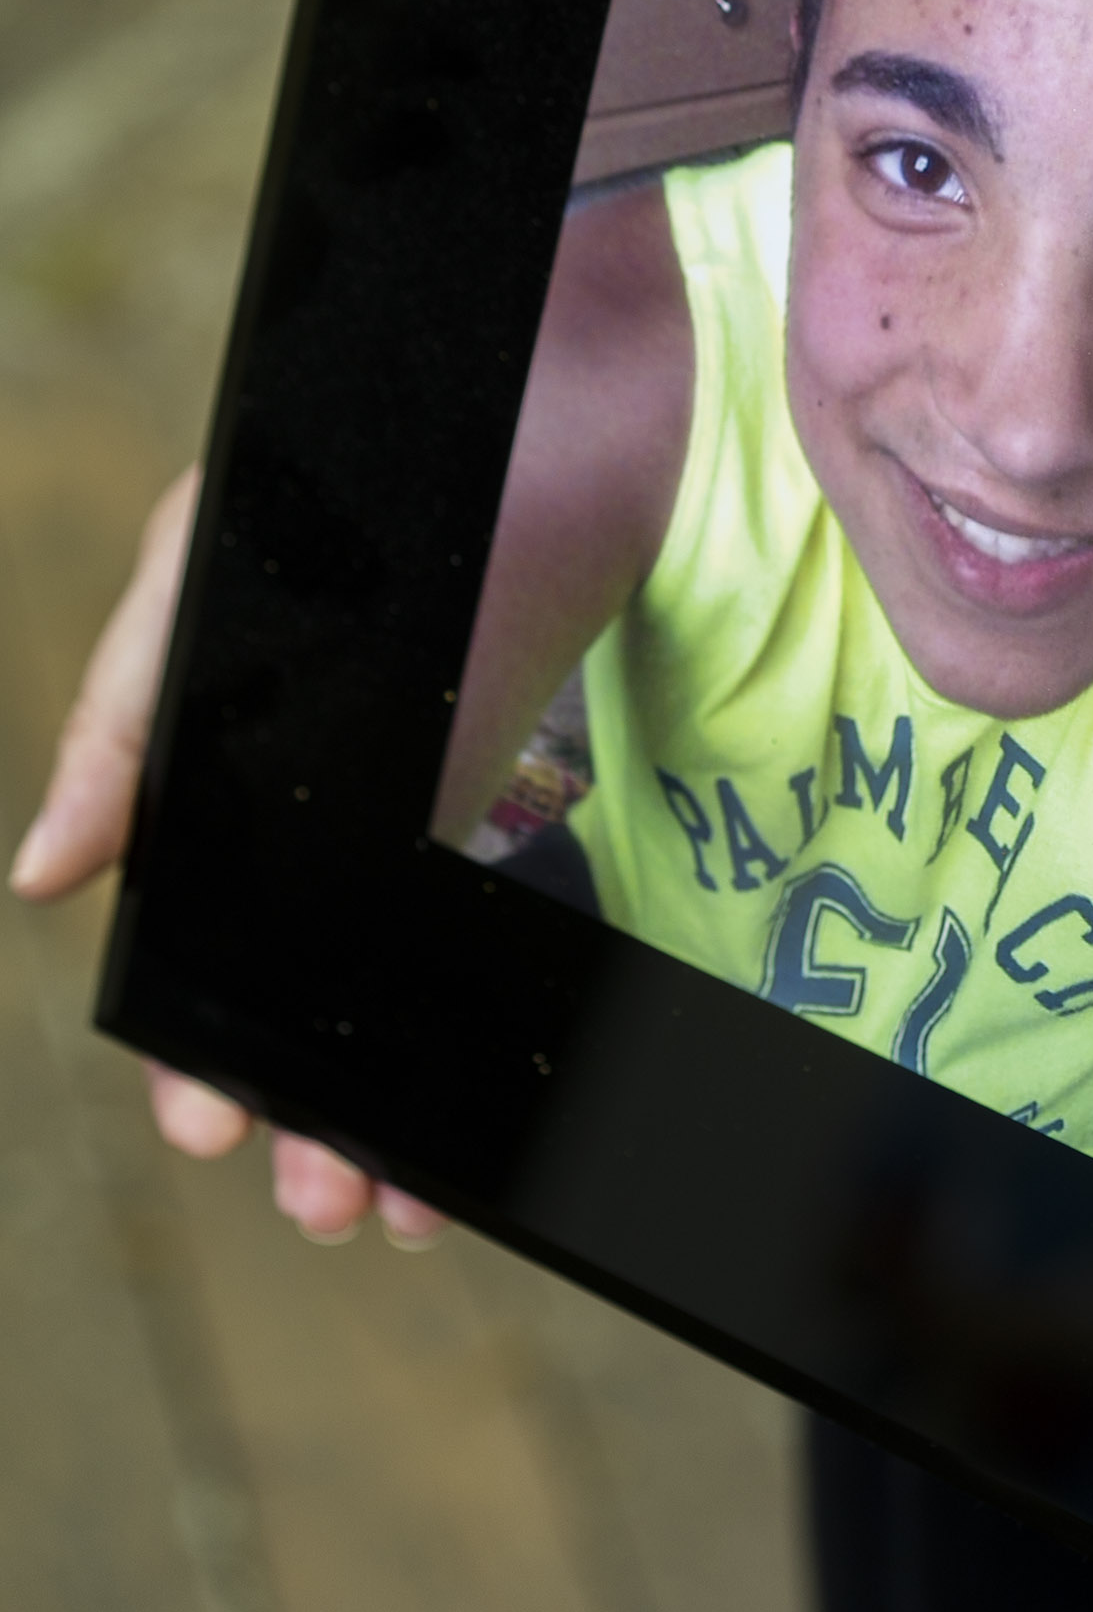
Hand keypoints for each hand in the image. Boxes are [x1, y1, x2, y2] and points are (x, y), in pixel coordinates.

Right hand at [10, 467, 443, 1249]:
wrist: (525, 405)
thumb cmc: (330, 484)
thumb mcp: (194, 586)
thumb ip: (118, 730)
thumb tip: (40, 884)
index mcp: (216, 782)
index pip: (202, 947)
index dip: (202, 1048)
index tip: (212, 1131)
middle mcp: (306, 818)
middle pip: (300, 997)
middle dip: (306, 1110)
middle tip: (321, 1205)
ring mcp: (405, 820)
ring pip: (389, 997)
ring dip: (387, 1102)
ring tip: (394, 1202)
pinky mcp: (500, 806)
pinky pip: (478, 950)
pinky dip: (472, 1036)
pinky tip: (480, 1116)